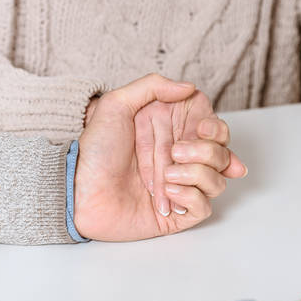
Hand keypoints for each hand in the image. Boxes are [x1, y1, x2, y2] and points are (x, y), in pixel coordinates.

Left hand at [73, 74, 244, 240]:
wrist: (77, 191)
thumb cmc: (93, 151)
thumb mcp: (115, 105)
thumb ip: (153, 86)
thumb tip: (189, 87)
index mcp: (171, 133)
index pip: (214, 129)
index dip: (216, 129)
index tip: (202, 129)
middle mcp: (180, 159)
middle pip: (222, 154)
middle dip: (208, 152)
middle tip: (177, 152)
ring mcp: (181, 186)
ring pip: (218, 180)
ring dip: (197, 175)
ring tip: (167, 175)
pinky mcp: (178, 214)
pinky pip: (205, 207)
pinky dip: (190, 197)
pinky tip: (167, 196)